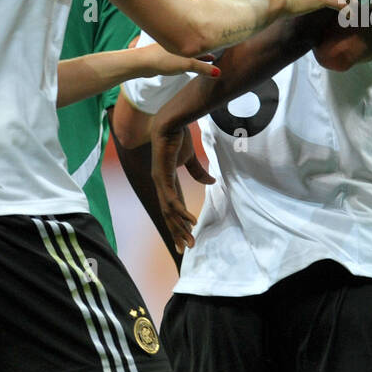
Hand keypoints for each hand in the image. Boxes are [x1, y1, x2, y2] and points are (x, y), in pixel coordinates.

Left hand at [135, 43, 219, 77]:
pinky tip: (186, 64)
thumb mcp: (187, 65)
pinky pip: (180, 56)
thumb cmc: (163, 60)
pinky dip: (186, 59)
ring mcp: (170, 48)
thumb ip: (202, 68)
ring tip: (205, 60)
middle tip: (214, 55)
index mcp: (184, 40)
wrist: (141, 63)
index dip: (210, 44)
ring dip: (195, 55)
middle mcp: (177, 41)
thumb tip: (218, 73)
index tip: (220, 46)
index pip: (201, 41)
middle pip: (194, 45)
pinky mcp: (163, 55)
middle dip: (204, 50)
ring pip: (187, 51)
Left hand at [152, 123, 214, 250]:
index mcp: (167, 182)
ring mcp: (160, 182)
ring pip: (170, 212)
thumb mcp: (191, 159)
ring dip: (180, 228)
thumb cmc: (178, 138)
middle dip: (177, 232)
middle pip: (169, 215)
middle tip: (185, 248)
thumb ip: (198, 172)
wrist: (170, 123)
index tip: (186, 236)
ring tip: (189, 241)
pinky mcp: (162, 177)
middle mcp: (161, 185)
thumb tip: (212, 182)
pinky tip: (189, 223)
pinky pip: (172, 200)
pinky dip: (180, 213)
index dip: (178, 223)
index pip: (172, 208)